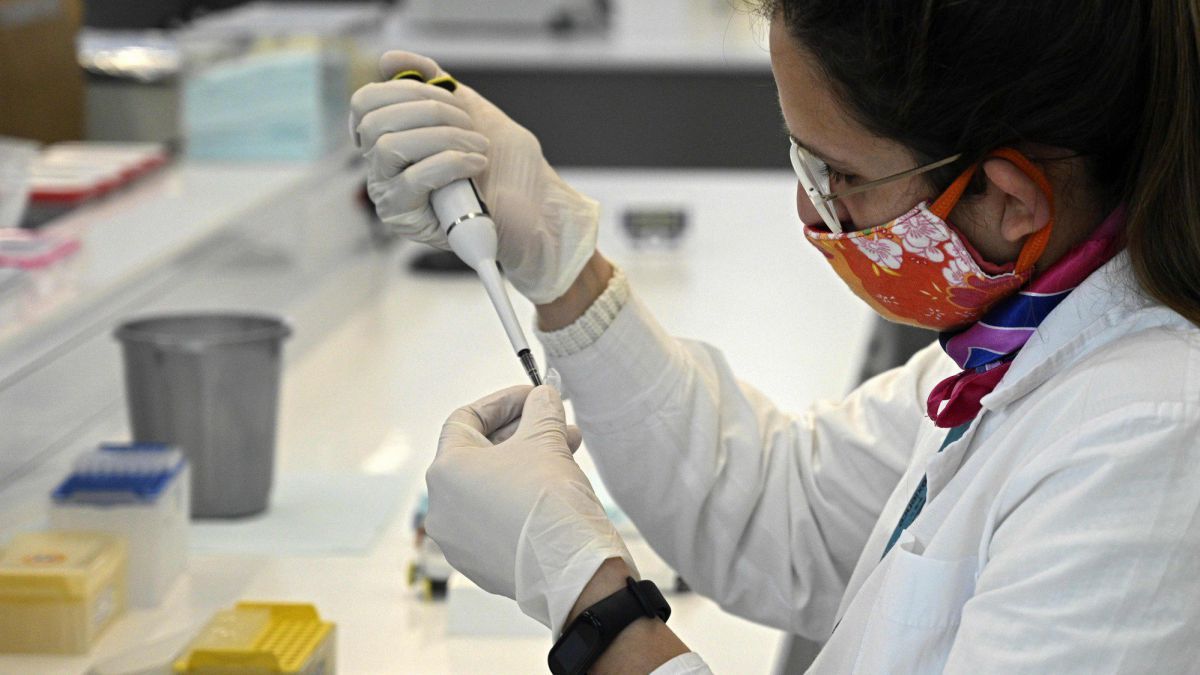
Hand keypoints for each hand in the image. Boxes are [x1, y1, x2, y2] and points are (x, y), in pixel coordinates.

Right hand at [350, 51, 599, 303]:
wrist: (538, 208)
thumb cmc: (506, 165)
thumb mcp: (471, 111)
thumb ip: (433, 83)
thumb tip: (389, 59)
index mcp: (392, 136)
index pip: (366, 103)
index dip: (402, 89)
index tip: (443, 94)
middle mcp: (382, 166)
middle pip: (375, 122)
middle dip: (429, 112)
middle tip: (469, 124)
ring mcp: (390, 194)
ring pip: (389, 147)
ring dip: (444, 138)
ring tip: (479, 147)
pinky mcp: (406, 219)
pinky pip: (413, 179)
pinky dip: (451, 162)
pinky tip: (477, 165)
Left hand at [425, 384, 635, 634]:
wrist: (570, 568)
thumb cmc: (549, 501)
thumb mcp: (546, 439)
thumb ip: (540, 408)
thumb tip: (542, 397)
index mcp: (446, 470)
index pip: (466, 419)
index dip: (503, 402)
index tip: (533, 397)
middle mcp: (441, 507)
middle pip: (478, 454)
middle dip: (520, 434)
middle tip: (555, 424)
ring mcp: (457, 539)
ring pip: (488, 488)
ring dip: (524, 464)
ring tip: (565, 453)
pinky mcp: (478, 563)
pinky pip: (494, 518)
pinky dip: (518, 498)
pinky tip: (552, 490)